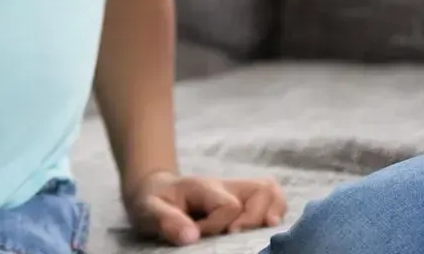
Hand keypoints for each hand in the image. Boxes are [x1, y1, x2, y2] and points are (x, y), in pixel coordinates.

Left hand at [126, 169, 288, 245]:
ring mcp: (237, 191)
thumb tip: (192, 238)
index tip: (198, 236)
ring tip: (262, 232)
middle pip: (262, 189)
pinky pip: (270, 198)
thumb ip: (167, 222)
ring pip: (271, 191)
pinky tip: (265, 229)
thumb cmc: (153, 202)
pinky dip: (274, 212)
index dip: (218, 225)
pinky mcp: (243, 199)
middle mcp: (227, 186)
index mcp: (205, 187)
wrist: (155, 190)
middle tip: (235, 236)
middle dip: (255, 217)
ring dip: (272, 212)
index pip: (228, 205)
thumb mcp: (149, 211)